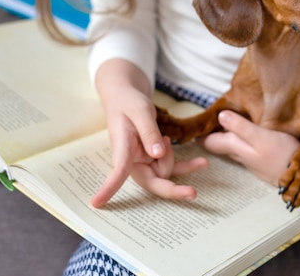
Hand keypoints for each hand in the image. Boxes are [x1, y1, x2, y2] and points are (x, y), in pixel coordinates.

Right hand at [90, 87, 207, 207]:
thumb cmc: (129, 102)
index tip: (97, 203)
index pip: (118, 171)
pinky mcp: (153, 157)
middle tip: (192, 193)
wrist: (127, 98)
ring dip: (173, 160)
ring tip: (167, 137)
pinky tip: (202, 162)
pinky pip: (172, 167)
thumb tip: (157, 155)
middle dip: (171, 188)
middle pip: (150, 181)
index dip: (110, 188)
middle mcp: (132, 160)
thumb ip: (149, 132)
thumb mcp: (140, 111)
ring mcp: (143, 161)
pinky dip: (187, 165)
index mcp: (123, 148)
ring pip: (164, 173)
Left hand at [198, 110, 299, 185]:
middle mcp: (241, 154)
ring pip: (233, 146)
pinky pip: (245, 147)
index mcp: (236, 147)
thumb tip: (220, 115)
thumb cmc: (284, 154)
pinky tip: (246, 132)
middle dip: (211, 133)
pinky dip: (241, 139)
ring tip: (223, 120)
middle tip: (204, 119)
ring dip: (226, 135)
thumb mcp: (262, 137)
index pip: (210, 141)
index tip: (190, 123)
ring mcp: (252, 159)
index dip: (200, 132)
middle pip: (220, 144)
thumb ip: (242, 127)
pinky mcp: (263, 159)